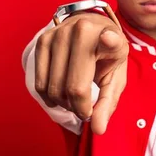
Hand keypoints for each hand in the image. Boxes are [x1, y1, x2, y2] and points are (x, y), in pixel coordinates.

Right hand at [33, 12, 128, 134]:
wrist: (92, 26)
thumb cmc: (107, 55)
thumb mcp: (116, 76)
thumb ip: (108, 103)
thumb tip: (97, 129)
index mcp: (104, 36)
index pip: (101, 54)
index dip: (104, 50)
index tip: (108, 39)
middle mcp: (78, 31)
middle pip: (70, 88)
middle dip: (78, 108)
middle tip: (86, 108)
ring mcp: (56, 35)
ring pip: (52, 88)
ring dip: (63, 103)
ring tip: (75, 99)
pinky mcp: (41, 41)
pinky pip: (39, 82)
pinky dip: (49, 96)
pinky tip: (61, 94)